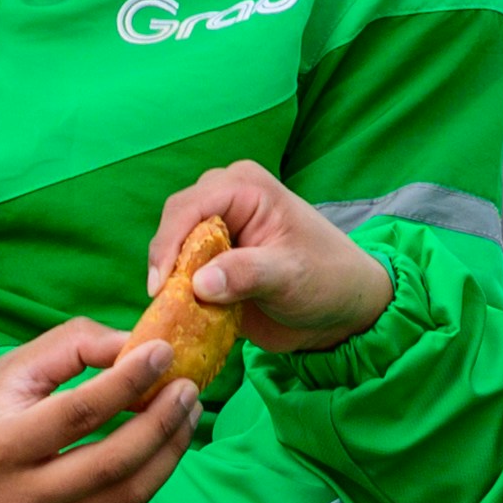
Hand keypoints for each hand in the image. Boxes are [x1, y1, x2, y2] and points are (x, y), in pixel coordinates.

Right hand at [0, 318, 201, 502]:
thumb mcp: (8, 367)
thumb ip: (73, 348)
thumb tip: (136, 345)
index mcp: (2, 442)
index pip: (78, 413)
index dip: (128, 381)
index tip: (164, 350)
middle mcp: (23, 489)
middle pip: (112, 463)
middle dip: (161, 424)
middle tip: (190, 386)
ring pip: (125, 493)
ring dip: (168, 452)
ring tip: (188, 411)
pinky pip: (117, 502)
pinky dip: (152, 469)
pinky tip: (166, 438)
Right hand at [145, 159, 393, 357]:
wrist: (341, 310)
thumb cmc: (327, 279)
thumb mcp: (290, 275)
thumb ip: (246, 274)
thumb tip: (198, 284)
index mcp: (245, 187)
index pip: (189, 206)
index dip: (169, 243)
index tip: (161, 286)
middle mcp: (225, 201)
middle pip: (174, 224)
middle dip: (166, 261)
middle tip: (165, 301)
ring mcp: (217, 231)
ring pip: (172, 249)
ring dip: (170, 280)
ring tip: (172, 310)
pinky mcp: (212, 261)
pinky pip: (180, 273)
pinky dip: (177, 294)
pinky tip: (180, 315)